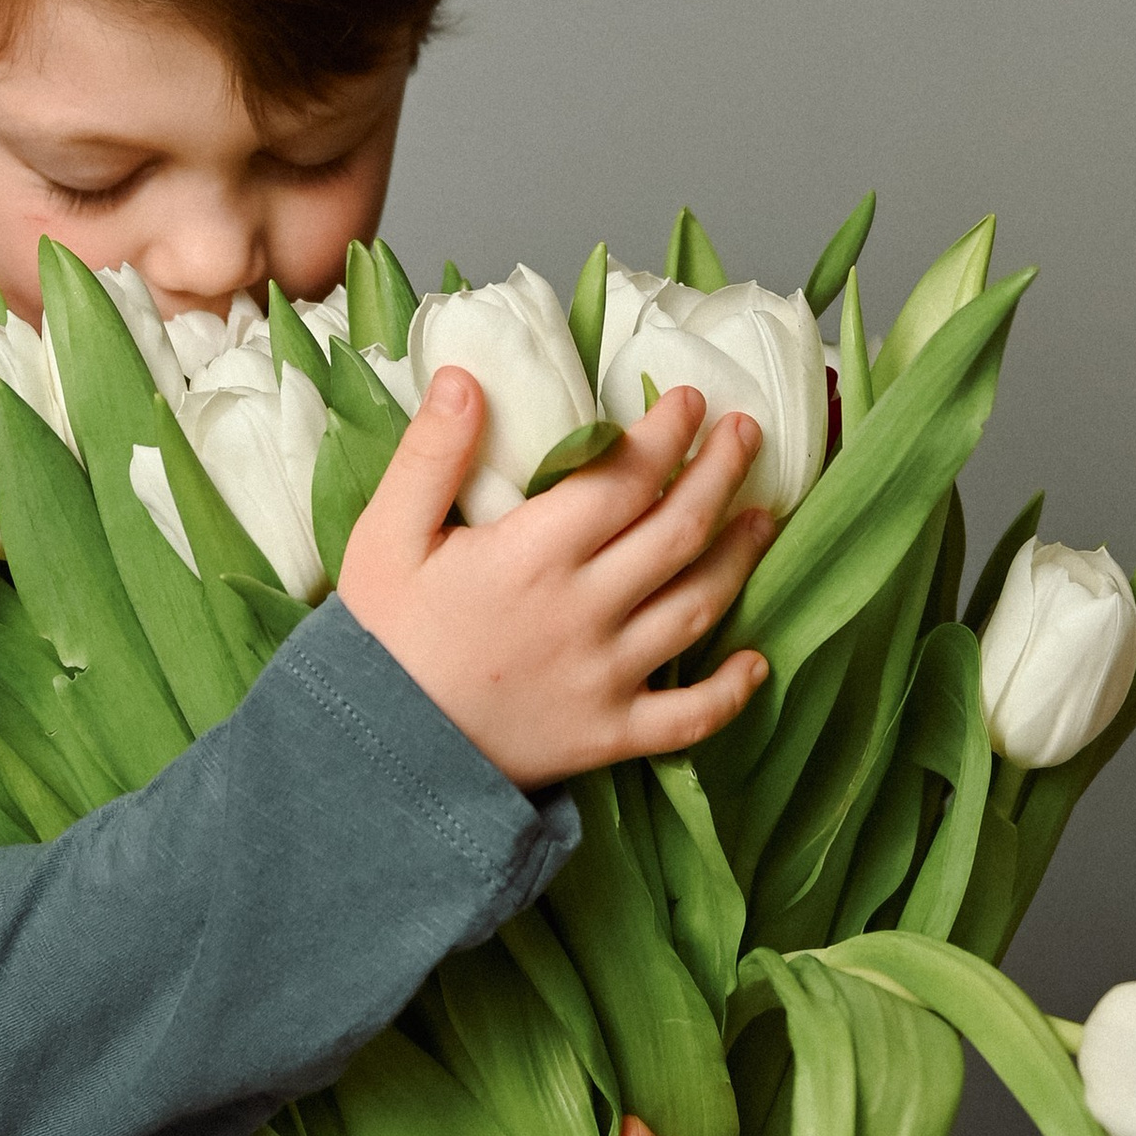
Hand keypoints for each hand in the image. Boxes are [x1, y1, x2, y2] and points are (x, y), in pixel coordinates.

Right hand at [340, 372, 773, 788]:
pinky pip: (687, 719)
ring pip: (696, 608)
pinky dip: (729, 692)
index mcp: (534, 555)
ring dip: (739, 558)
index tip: (692, 400)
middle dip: (719, 474)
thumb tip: (464, 377)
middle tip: (746, 434)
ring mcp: (605, 677)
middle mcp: (585, 611)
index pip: (624, 479)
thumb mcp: (385, 536)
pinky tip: (757, 663)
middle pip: (678, 531)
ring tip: (764, 518)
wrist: (371, 758)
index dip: (666, 434)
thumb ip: (430, 455)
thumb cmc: (379, 640)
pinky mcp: (607, 735)